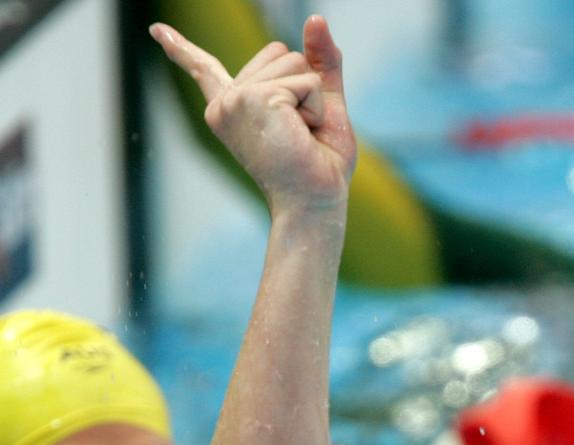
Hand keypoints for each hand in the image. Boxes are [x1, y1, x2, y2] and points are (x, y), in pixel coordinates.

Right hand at [149, 15, 355, 213]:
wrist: (315, 204)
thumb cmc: (319, 168)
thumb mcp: (323, 106)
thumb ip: (320, 63)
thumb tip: (316, 18)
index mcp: (232, 109)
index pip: (206, 70)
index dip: (181, 49)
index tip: (157, 31)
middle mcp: (226, 104)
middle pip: (279, 51)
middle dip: (304, 86)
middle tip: (297, 134)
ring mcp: (235, 101)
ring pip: (294, 60)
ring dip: (312, 98)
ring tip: (300, 136)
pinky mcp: (254, 100)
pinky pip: (306, 79)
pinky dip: (317, 106)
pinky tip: (301, 135)